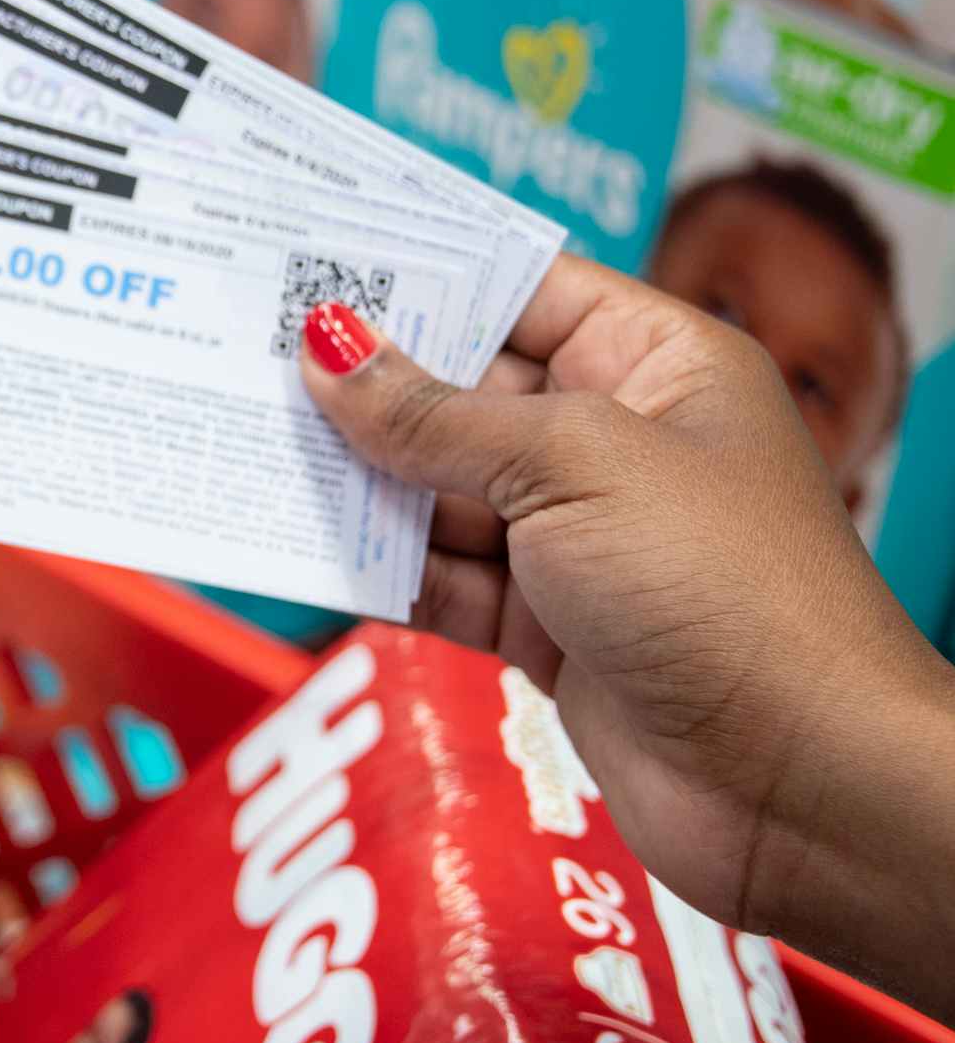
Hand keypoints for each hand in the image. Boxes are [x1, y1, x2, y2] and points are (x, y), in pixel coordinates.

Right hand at [298, 257, 954, 1021]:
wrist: (798, 784)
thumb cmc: (726, 590)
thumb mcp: (574, 466)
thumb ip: (437, 416)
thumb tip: (330, 349)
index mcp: (655, 365)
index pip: (523, 289)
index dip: (424, 273)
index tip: (313, 258)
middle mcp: (613, 441)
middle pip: (463, 391)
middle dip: (366, 381)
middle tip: (245, 350)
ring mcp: (573, 539)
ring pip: (435, 489)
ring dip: (353, 477)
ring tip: (245, 438)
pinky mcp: (540, 626)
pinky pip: (435, 577)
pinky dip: (372, 564)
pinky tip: (293, 538)